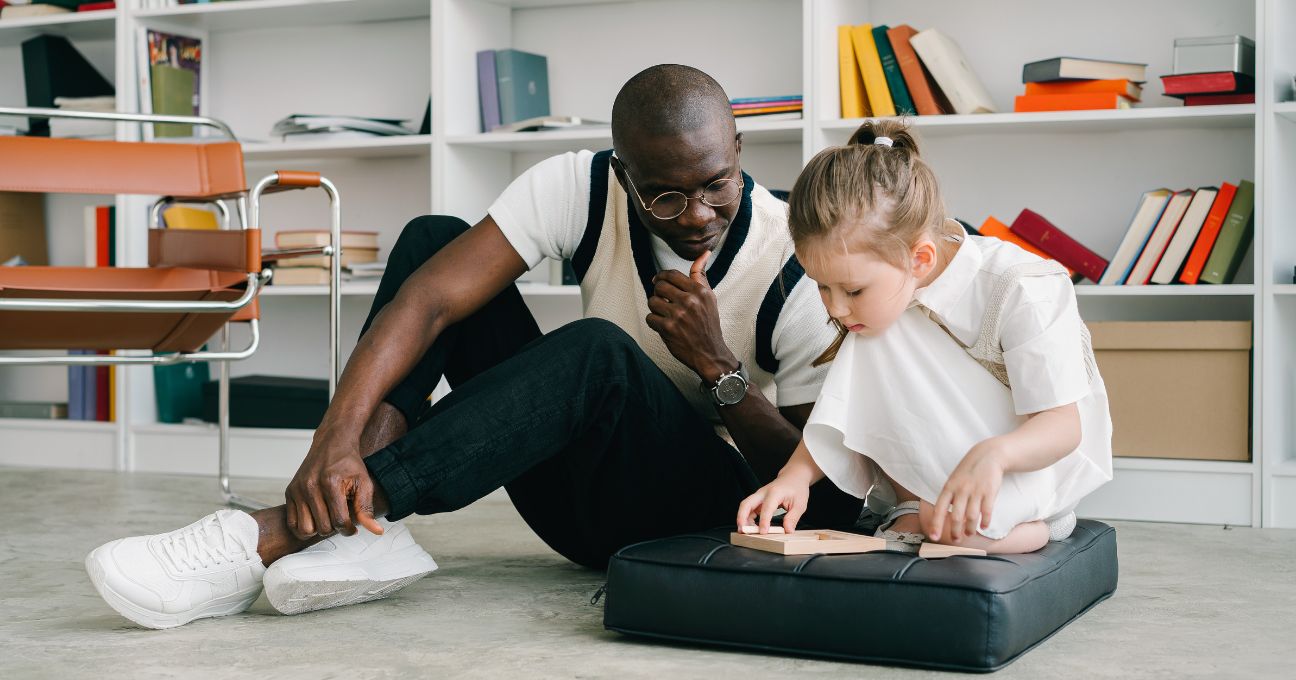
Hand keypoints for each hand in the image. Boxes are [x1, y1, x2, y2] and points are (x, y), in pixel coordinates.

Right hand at [284, 430, 383, 539]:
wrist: (331, 443)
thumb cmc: (348, 463)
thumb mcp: (363, 482)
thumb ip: (367, 508)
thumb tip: (377, 531)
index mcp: (330, 483)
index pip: (339, 521)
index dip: (348, 529)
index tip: (352, 527)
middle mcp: (310, 486)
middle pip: (322, 528)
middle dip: (335, 529)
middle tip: (341, 519)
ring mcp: (297, 490)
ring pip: (305, 529)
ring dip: (318, 529)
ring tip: (328, 519)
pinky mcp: (289, 492)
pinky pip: (292, 523)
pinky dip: (304, 526)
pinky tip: (316, 519)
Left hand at [645, 251, 736, 381]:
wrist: (710, 353)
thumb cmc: (708, 324)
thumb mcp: (709, 298)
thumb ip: (700, 276)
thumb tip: (703, 253)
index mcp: (700, 291)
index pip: (672, 274)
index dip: (661, 277)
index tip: (658, 281)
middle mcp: (690, 301)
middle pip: (659, 286)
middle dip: (658, 292)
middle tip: (662, 300)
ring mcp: (678, 315)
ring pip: (652, 301)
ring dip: (655, 308)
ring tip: (664, 314)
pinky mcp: (668, 328)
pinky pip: (650, 318)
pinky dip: (654, 322)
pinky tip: (663, 325)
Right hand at [736, 473, 812, 533]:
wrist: (793, 477)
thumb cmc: (797, 488)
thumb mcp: (800, 504)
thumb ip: (793, 518)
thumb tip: (787, 531)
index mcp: (775, 492)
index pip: (766, 508)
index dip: (764, 521)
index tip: (762, 532)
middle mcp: (763, 493)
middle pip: (746, 504)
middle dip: (741, 518)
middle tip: (742, 531)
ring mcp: (759, 496)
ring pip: (745, 506)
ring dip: (743, 519)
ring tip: (746, 532)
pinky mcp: (758, 500)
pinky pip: (749, 509)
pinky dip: (747, 518)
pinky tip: (752, 527)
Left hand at [925, 438, 1006, 541]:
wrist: (988, 455)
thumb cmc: (968, 471)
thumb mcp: (954, 480)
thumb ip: (950, 497)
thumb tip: (946, 517)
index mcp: (949, 487)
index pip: (939, 509)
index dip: (936, 524)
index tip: (933, 536)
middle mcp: (961, 490)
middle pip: (956, 516)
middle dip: (955, 531)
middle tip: (956, 539)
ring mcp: (975, 491)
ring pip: (971, 516)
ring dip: (970, 528)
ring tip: (969, 533)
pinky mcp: (989, 491)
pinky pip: (987, 511)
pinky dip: (985, 521)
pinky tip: (984, 526)